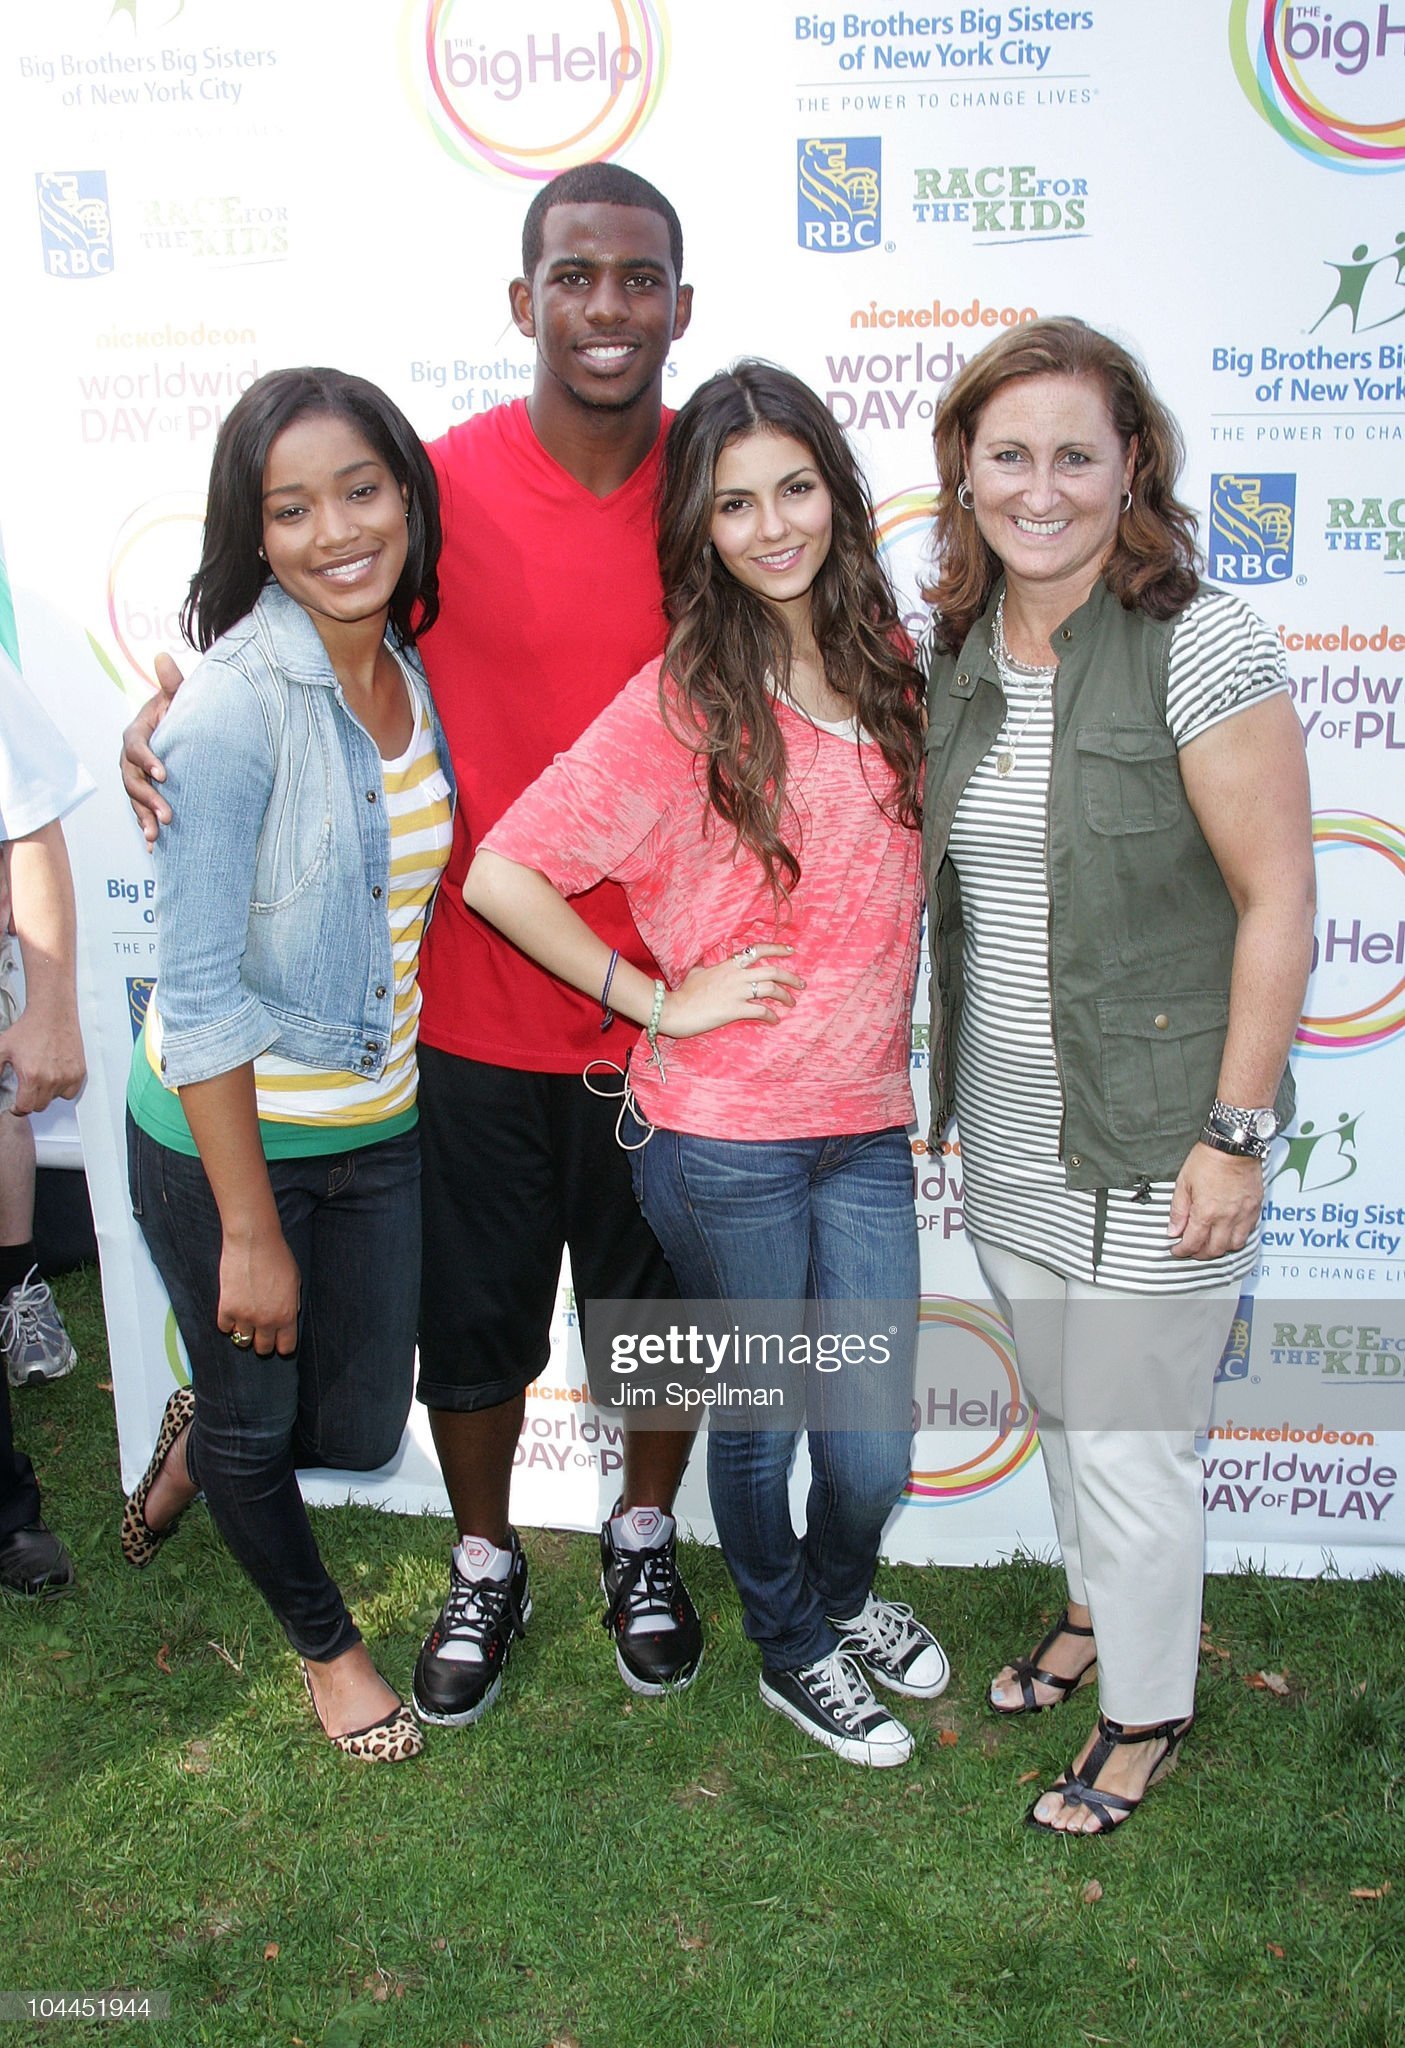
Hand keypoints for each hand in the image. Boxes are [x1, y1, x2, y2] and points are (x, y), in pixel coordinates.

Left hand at [0, 1004, 84, 1113]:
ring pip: (55, 1099)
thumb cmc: (30, 1029)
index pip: (25, 1108)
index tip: (17, 1105)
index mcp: (31, 1076)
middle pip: (39, 1106)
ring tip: (42, 1077)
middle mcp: (51, 1079)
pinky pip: (70, 1093)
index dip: (17, 1108)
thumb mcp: (2, 1049)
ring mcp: (67, 1077)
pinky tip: (55, 1077)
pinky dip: (63, 1089)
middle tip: (27, 1088)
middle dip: (31, 1099)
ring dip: (47, 1093)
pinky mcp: (79, 1072)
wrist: (52, 1014)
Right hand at [121, 651, 185, 845]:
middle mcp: (129, 758)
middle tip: (168, 814)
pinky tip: (153, 847)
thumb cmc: (180, 712)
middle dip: (148, 798)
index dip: (147, 760)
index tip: (165, 774)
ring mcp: (134, 777)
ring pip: (133, 799)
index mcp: (136, 733)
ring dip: (144, 818)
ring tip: (157, 835)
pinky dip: (146, 827)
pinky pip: (140, 812)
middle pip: (131, 779)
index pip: (136, 747)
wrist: (180, 730)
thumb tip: (163, 656)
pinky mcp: (142, 792)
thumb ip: (172, 682)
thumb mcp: (177, 697)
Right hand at [217, 1224, 300, 1356]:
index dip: (282, 1344)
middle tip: (261, 1331)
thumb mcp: (295, 1282)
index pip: (286, 1347)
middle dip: (263, 1341)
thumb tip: (288, 1318)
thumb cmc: (277, 1257)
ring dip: (244, 1333)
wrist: (254, 1241)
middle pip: (263, 1348)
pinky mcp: (227, 1308)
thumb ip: (292, 1304)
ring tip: (246, 1320)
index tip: (278, 1340)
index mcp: (287, 1316)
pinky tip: (233, 1312)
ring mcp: (245, 1316)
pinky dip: (228, 1323)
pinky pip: (224, 1328)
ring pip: (242, 1341)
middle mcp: (266, 1321)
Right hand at [660, 943, 804, 1037]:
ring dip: (785, 996)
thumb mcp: (695, 972)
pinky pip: (760, 1011)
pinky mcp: (734, 1010)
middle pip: (772, 971)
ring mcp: (736, 992)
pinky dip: (771, 1015)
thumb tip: (703, 964)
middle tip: (801, 984)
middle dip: (790, 977)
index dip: (777, 949)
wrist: (674, 1009)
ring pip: (770, 989)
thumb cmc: (684, 992)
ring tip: (792, 1002)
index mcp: (728, 964)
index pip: (757, 950)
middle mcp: (736, 975)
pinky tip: (775, 1020)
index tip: (791, 951)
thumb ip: (705, 966)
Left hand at [1168, 1142, 1263, 1259]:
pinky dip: (1236, 1238)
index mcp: (1206, 1212)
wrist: (1234, 1145)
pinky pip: (1247, 1233)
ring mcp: (1242, 1215)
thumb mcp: (1184, 1183)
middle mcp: (1226, 1218)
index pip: (1193, 1243)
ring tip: (1210, 1243)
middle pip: (1214, 1250)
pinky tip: (1228, 1232)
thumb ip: (1178, 1210)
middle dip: (1200, 1253)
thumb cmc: (1209, 1159)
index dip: (1182, 1250)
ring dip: (1220, 1248)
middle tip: (1192, 1249)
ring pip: (1233, 1246)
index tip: (1177, 1249)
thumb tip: (1173, 1230)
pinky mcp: (1254, 1209)